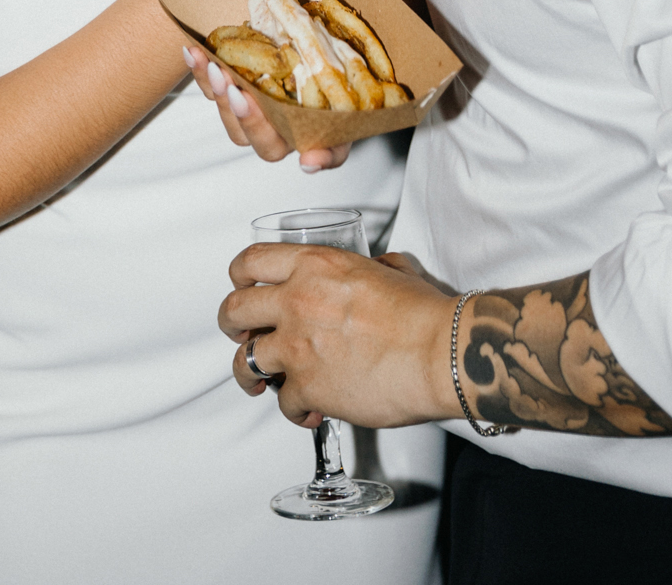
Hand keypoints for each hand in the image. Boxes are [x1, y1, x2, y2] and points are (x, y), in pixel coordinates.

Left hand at [182, 45, 352, 171]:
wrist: (331, 65)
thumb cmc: (341, 104)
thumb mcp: (345, 129)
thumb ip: (332, 151)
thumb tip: (310, 162)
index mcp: (288, 140)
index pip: (267, 144)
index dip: (255, 125)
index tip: (247, 98)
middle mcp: (264, 126)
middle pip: (238, 128)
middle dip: (229, 103)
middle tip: (227, 79)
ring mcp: (247, 104)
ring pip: (222, 106)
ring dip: (211, 86)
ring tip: (209, 63)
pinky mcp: (234, 84)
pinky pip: (211, 83)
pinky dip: (199, 68)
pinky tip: (193, 51)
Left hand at [218, 246, 454, 429]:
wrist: (439, 353)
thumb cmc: (424, 314)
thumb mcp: (392, 268)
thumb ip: (372, 265)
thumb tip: (377, 267)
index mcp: (314, 266)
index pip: (252, 260)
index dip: (239, 277)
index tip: (242, 289)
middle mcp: (297, 301)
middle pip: (233, 311)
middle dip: (231, 327)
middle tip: (241, 336)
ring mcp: (297, 346)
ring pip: (245, 363)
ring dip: (251, 376)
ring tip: (261, 384)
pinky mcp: (307, 387)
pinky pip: (283, 403)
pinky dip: (295, 410)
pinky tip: (312, 411)